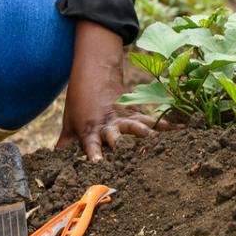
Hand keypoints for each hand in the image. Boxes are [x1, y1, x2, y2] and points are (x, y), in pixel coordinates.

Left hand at [55, 21, 171, 161]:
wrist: (94, 74)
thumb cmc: (80, 103)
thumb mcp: (69, 122)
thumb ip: (65, 143)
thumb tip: (54, 161)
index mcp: (90, 128)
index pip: (91, 143)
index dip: (93, 152)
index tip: (96, 161)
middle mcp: (108, 124)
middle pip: (116, 133)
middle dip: (120, 142)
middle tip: (125, 148)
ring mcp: (123, 118)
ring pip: (135, 125)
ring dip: (144, 133)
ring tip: (154, 138)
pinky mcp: (135, 114)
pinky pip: (152, 120)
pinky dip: (166, 126)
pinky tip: (182, 130)